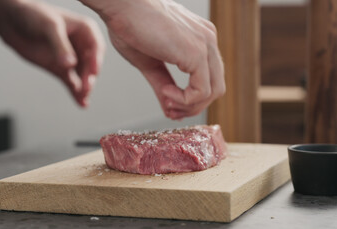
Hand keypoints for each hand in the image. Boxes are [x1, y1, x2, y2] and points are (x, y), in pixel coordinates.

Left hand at [0, 0, 105, 106]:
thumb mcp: (49, 26)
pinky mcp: (62, 69)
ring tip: (83, 97)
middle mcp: (82, 45)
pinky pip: (72, 83)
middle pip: (91, 64)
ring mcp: (72, 58)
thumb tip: (71, 64)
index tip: (93, 72)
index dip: (96, 60)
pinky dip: (75, 93)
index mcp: (85, 30)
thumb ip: (60, 45)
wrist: (11, 21)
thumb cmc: (32, 14)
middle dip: (89, 76)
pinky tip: (81, 102)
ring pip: (83, 76)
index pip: (96, 47)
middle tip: (86, 87)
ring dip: (84, 87)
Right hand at [82, 0, 224, 118]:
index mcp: (199, 39)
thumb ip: (163, 85)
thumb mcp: (150, 63)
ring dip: (189, 105)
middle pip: (216, 87)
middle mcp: (207, 39)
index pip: (209, 78)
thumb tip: (171, 109)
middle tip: (171, 110)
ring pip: (213, 91)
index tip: (170, 106)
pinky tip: (166, 92)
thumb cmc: (129, 25)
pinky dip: (185, 100)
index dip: (192, 99)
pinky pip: (202, 91)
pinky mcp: (197, 52)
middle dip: (193, 106)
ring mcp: (205, 44)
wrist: (120, 5)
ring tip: (167, 101)